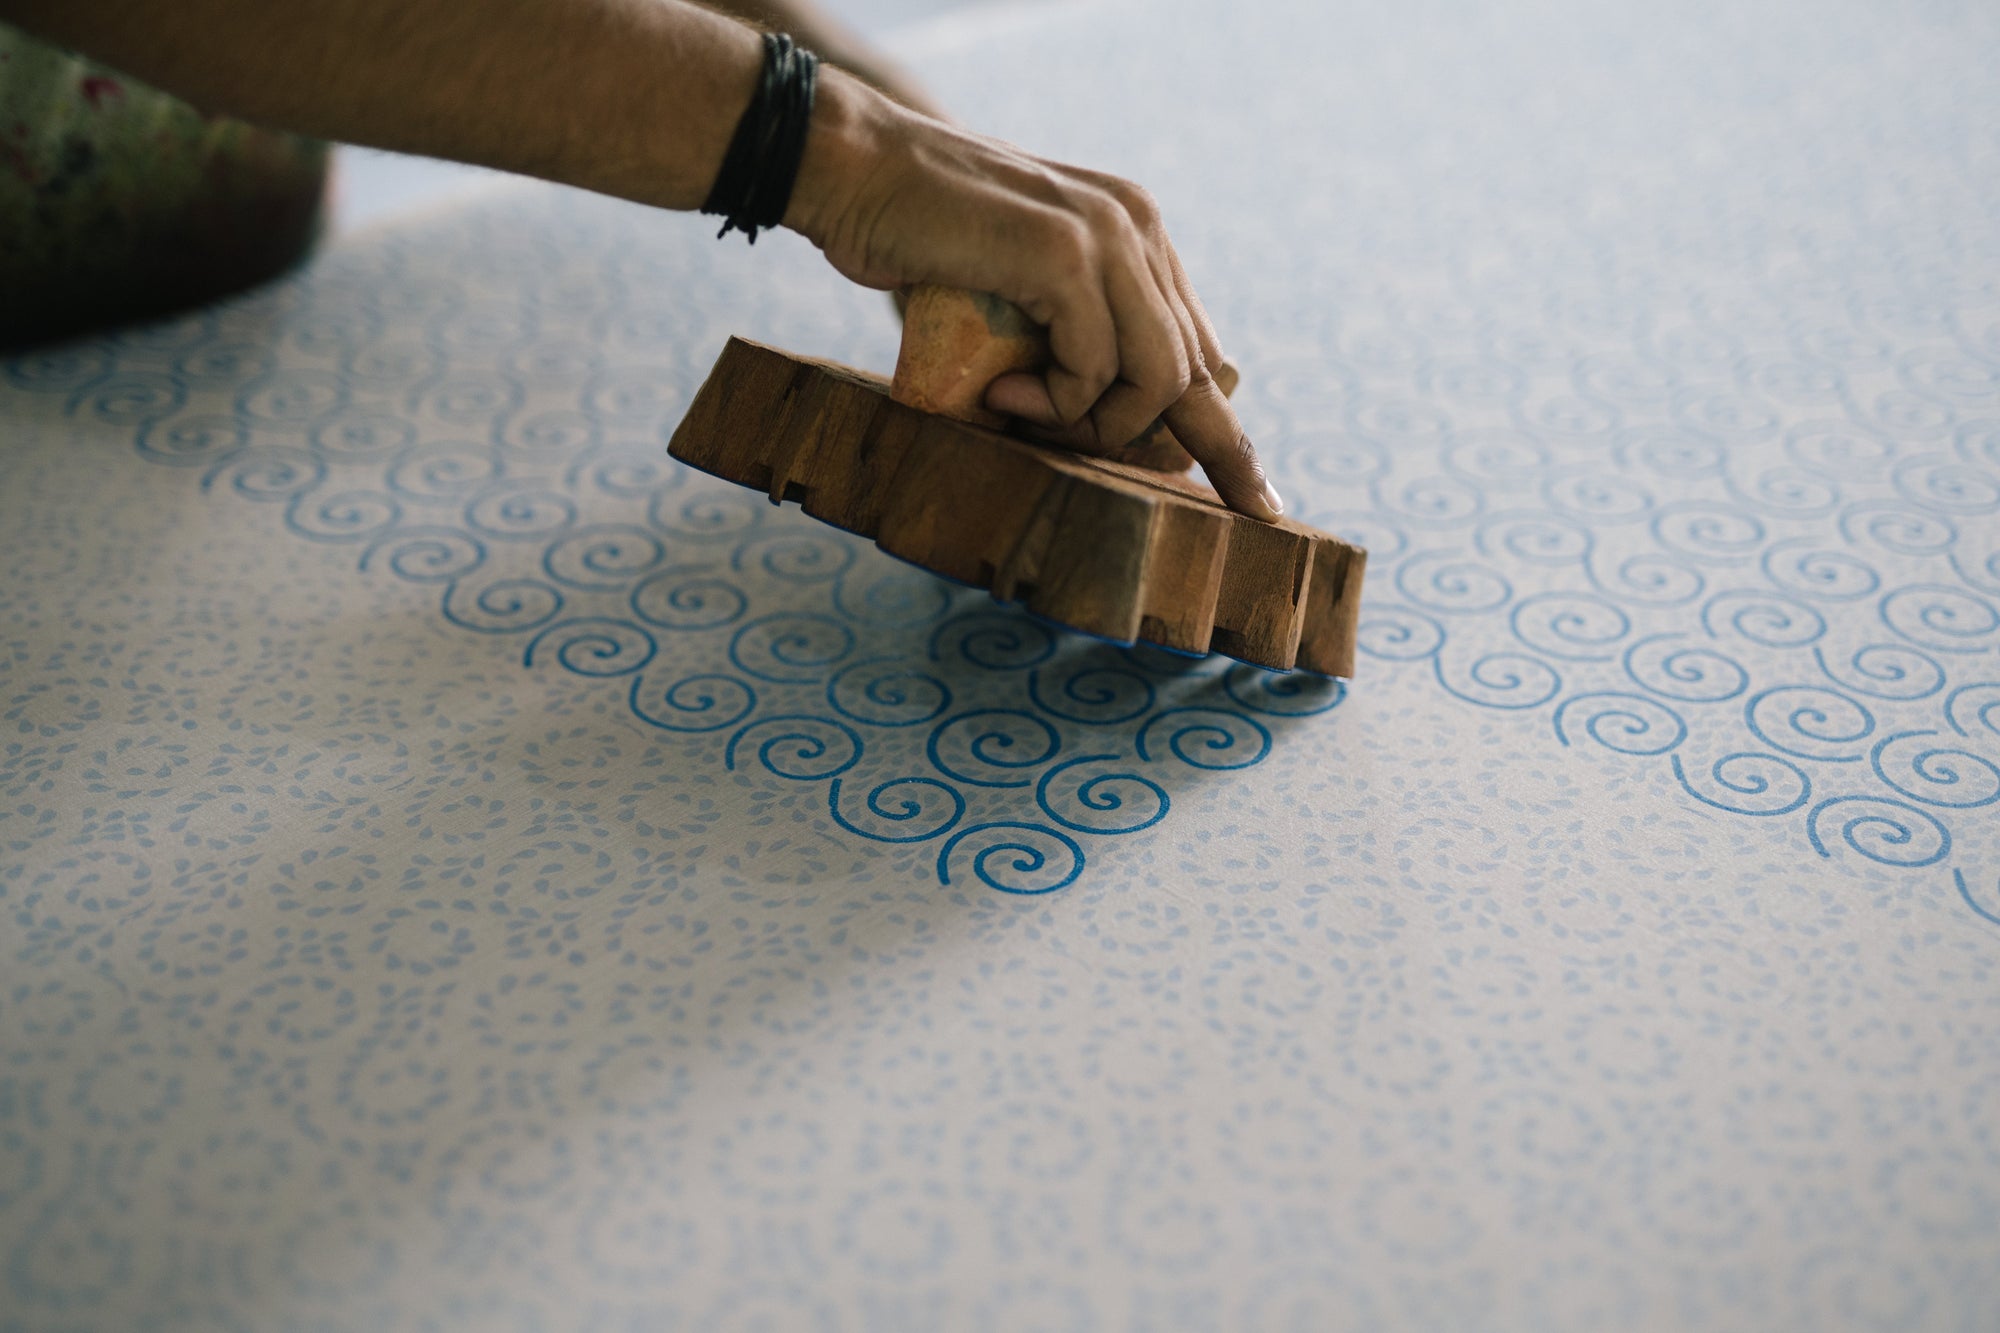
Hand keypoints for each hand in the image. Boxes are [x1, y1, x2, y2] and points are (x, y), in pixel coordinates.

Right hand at [787, 70, 1283, 521]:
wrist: (854, 169)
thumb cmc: (916, 239)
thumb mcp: (1014, 287)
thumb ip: (1067, 330)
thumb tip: (1105, 425)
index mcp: (1134, 232)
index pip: (1200, 348)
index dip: (1227, 433)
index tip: (1259, 503)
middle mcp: (1136, 226)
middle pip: (1196, 372)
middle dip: (1190, 452)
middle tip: (1125, 490)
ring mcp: (1107, 235)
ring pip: (1156, 378)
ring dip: (1093, 425)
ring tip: (1025, 420)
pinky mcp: (1065, 254)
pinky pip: (1094, 369)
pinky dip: (1052, 402)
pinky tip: (1000, 394)